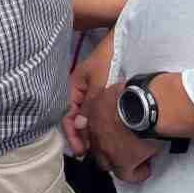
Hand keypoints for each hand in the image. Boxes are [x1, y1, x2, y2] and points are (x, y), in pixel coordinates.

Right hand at [63, 32, 114, 157]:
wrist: (125, 37)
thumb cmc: (111, 59)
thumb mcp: (99, 82)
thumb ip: (89, 104)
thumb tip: (78, 125)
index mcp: (75, 86)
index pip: (67, 115)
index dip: (71, 134)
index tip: (80, 150)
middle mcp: (82, 90)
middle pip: (78, 118)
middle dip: (82, 137)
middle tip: (91, 154)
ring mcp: (95, 91)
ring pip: (90, 116)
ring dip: (93, 132)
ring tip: (102, 149)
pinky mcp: (108, 92)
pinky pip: (101, 112)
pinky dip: (104, 124)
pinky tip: (112, 134)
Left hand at [84, 79, 162, 182]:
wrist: (143, 106)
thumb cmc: (132, 93)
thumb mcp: (114, 91)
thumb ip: (107, 98)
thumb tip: (112, 100)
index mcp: (91, 114)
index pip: (88, 129)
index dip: (101, 133)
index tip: (112, 134)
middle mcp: (95, 134)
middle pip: (95, 148)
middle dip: (107, 149)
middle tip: (123, 147)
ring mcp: (106, 149)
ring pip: (108, 163)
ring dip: (119, 161)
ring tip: (135, 157)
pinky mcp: (123, 162)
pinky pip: (128, 175)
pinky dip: (137, 173)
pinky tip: (146, 167)